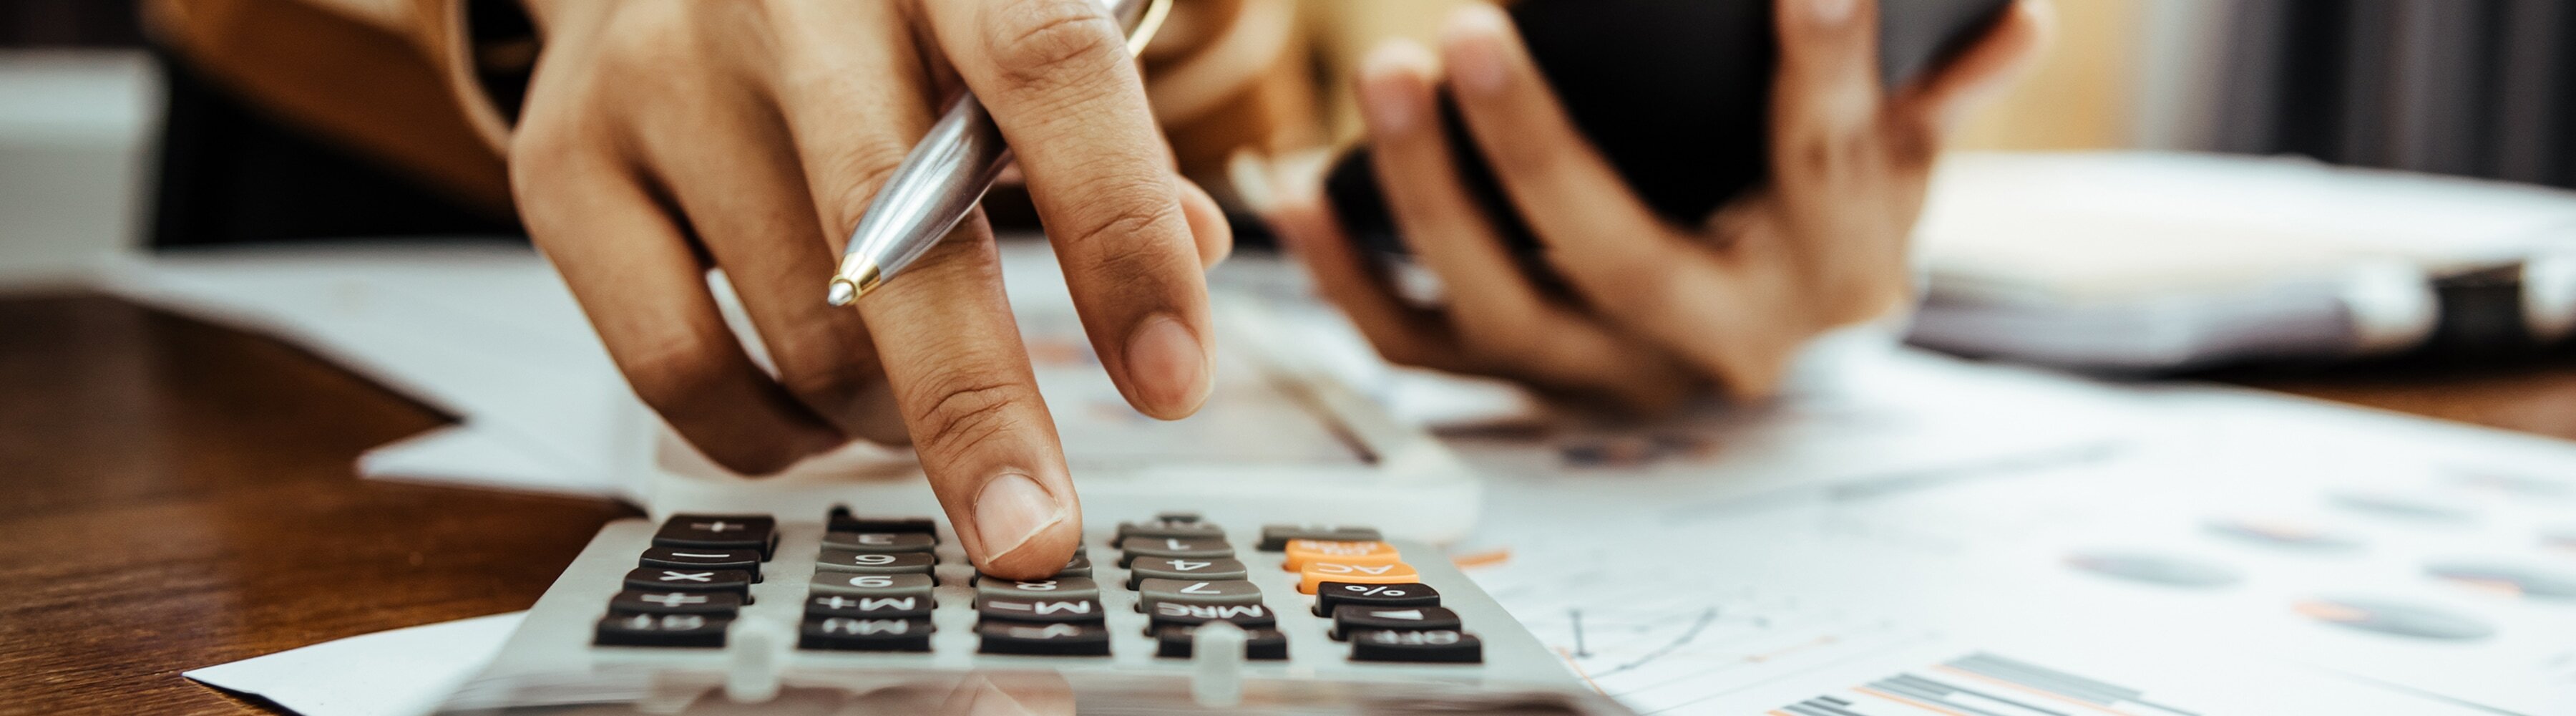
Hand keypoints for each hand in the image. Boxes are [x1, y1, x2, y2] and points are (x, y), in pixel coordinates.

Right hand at [508, 0, 1232, 577]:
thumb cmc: (870, 8)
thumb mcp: (993, 22)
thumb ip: (1100, 127)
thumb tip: (1198, 251)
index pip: (1048, 74)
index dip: (1121, 234)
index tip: (1172, 383)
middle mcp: (785, 0)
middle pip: (894, 230)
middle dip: (977, 409)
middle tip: (1032, 533)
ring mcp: (659, 78)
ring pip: (802, 327)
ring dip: (890, 414)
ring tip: (920, 400)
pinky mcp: (564, 165)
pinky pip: (675, 371)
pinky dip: (770, 438)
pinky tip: (816, 418)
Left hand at [1265, 0, 2046, 406]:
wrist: (1779, 339)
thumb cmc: (1829, 211)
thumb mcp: (1899, 152)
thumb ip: (1938, 89)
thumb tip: (2012, 24)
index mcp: (1834, 271)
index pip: (1822, 158)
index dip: (1821, 67)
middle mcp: (1716, 340)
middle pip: (1617, 254)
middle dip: (1535, 147)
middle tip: (1467, 33)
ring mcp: (1607, 372)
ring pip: (1500, 305)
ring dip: (1424, 194)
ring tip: (1381, 76)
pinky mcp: (1520, 384)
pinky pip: (1413, 343)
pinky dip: (1342, 271)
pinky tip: (1291, 183)